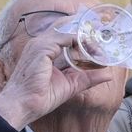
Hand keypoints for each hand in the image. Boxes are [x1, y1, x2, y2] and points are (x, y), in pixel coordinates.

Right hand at [0, 28, 119, 128]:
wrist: (23, 106)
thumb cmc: (40, 97)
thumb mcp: (72, 84)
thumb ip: (89, 77)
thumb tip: (108, 74)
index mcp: (45, 48)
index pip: (66, 31)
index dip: (83, 33)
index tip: (100, 41)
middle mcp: (41, 42)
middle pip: (67, 25)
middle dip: (87, 29)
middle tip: (104, 37)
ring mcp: (40, 43)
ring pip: (69, 30)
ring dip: (87, 38)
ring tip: (100, 49)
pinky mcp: (41, 48)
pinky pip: (66, 37)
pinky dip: (81, 42)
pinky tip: (91, 51)